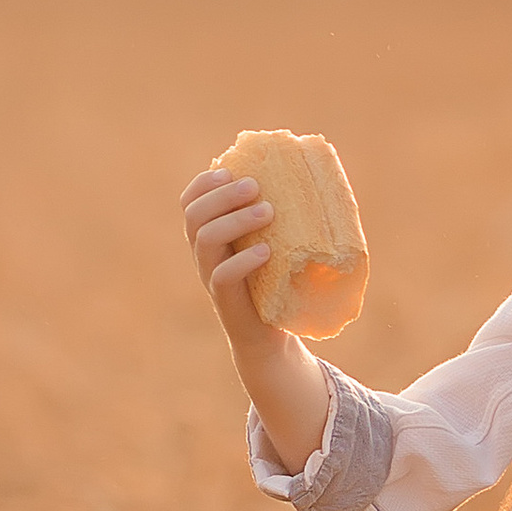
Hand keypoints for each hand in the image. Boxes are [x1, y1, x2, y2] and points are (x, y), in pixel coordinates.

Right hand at [181, 164, 325, 461]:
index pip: (191, 202)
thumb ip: (284, 218)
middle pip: (194, 215)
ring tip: (268, 212)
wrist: (273, 340)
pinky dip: (243, 260)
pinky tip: (267, 251)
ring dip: (235, 219)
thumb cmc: (280, 286)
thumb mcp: (279, 247)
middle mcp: (205, 257)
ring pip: (204, 240)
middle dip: (222, 194)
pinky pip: (222, 277)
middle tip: (256, 187)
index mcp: (211, 238)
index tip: (231, 170)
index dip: (204, 183)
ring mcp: (212, 279)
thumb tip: (320, 176)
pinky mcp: (227, 303)